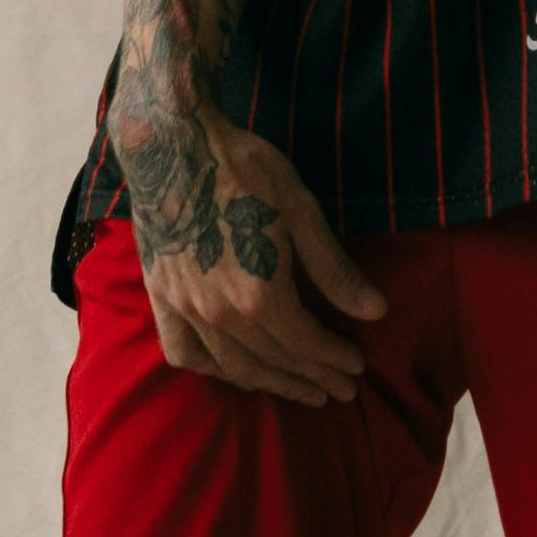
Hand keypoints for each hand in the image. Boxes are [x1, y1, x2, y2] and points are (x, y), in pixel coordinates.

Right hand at [119, 103, 388, 402]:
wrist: (174, 144)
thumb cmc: (245, 170)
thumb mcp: (302, 212)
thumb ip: (334, 270)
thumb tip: (376, 312)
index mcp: (260, 294)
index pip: (306, 344)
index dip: (335, 359)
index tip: (357, 368)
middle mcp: (221, 314)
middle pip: (275, 361)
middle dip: (312, 378)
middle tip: (341, 392)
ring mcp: (186, 309)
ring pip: (233, 366)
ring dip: (271, 383)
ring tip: (300, 390)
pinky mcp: (160, 297)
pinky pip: (183, 351)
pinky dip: (210, 369)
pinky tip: (230, 372)